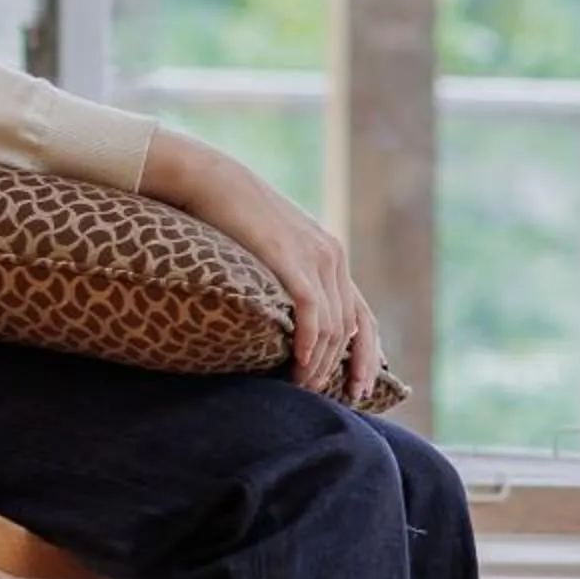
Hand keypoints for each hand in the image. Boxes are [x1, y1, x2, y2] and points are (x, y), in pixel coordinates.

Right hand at [141, 131, 383, 406]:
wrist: (211, 180)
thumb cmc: (232, 219)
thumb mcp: (271, 252)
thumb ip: (290, 278)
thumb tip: (292, 319)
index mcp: (331, 257)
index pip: (364, 317)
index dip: (368, 356)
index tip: (362, 390)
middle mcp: (332, 257)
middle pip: (352, 328)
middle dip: (343, 369)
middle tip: (325, 398)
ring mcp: (315, 256)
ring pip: (333, 325)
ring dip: (320, 362)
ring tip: (302, 387)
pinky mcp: (292, 258)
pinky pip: (313, 310)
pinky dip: (310, 342)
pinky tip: (299, 364)